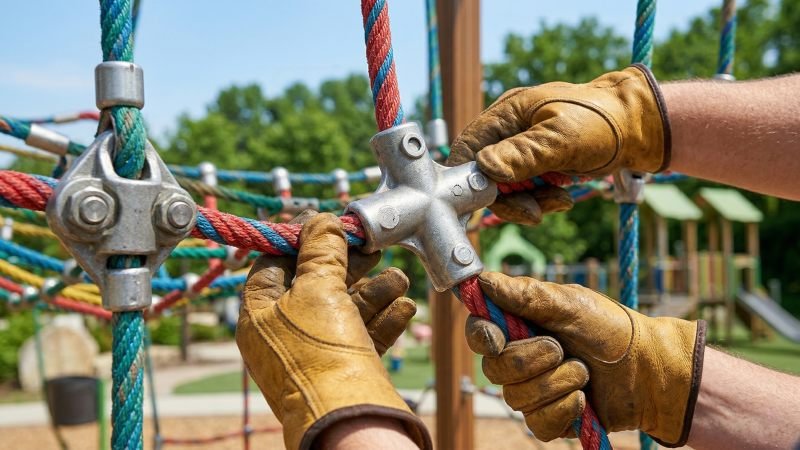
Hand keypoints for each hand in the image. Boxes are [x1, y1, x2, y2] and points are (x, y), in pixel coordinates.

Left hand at [236, 213, 430, 449]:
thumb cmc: (321, 354)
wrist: (351, 421)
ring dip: (374, 290)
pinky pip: (364, 333)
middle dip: (348, 264)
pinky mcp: (345, 368)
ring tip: (398, 278)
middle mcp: (284, 333)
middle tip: (372, 246)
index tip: (328, 223)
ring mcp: (315, 352)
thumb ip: (320, 251)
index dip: (301, 239)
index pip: (273, 263)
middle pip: (315, 283)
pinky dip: (384, 317)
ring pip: (345, 308)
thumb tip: (322, 220)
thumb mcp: (317, 290)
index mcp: (259, 315)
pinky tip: (404, 306)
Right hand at [448, 64, 669, 224]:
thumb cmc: (606, 124)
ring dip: (529, 202)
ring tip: (561, 200)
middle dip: (510, 199)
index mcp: (506, 114)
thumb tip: (484, 168)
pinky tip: (563, 196)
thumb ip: (523, 154)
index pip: (467, 151)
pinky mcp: (535, 161)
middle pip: (485, 176)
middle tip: (538, 212)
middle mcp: (507, 129)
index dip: (470, 182)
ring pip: (505, 187)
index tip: (488, 206)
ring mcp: (520, 145)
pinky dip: (540, 198)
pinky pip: (524, 188)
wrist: (640, 126)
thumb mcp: (564, 139)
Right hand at [465, 272, 704, 446]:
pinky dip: (563, 410)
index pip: (479, 333)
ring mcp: (532, 391)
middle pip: (494, 370)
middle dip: (531, 361)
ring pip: (516, 398)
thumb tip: (482, 279)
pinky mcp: (549, 419)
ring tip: (583, 372)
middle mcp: (519, 359)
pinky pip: (538, 424)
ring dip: (556, 383)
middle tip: (562, 349)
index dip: (482, 337)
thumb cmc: (610, 328)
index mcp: (518, 326)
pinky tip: (583, 400)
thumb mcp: (569, 304)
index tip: (498, 338)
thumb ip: (524, 295)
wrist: (648, 370)